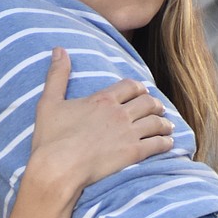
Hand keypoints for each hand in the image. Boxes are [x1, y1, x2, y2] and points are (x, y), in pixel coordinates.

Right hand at [30, 48, 173, 196]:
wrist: (59, 167)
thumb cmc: (51, 138)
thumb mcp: (49, 102)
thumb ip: (57, 75)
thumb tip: (59, 50)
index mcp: (102, 99)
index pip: (130, 86)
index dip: (138, 88)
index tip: (142, 92)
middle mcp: (119, 113)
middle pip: (147, 102)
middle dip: (155, 104)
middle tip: (158, 109)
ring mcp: (128, 133)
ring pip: (156, 122)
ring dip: (164, 122)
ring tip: (168, 126)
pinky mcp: (133, 153)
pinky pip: (157, 144)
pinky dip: (166, 142)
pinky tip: (169, 143)